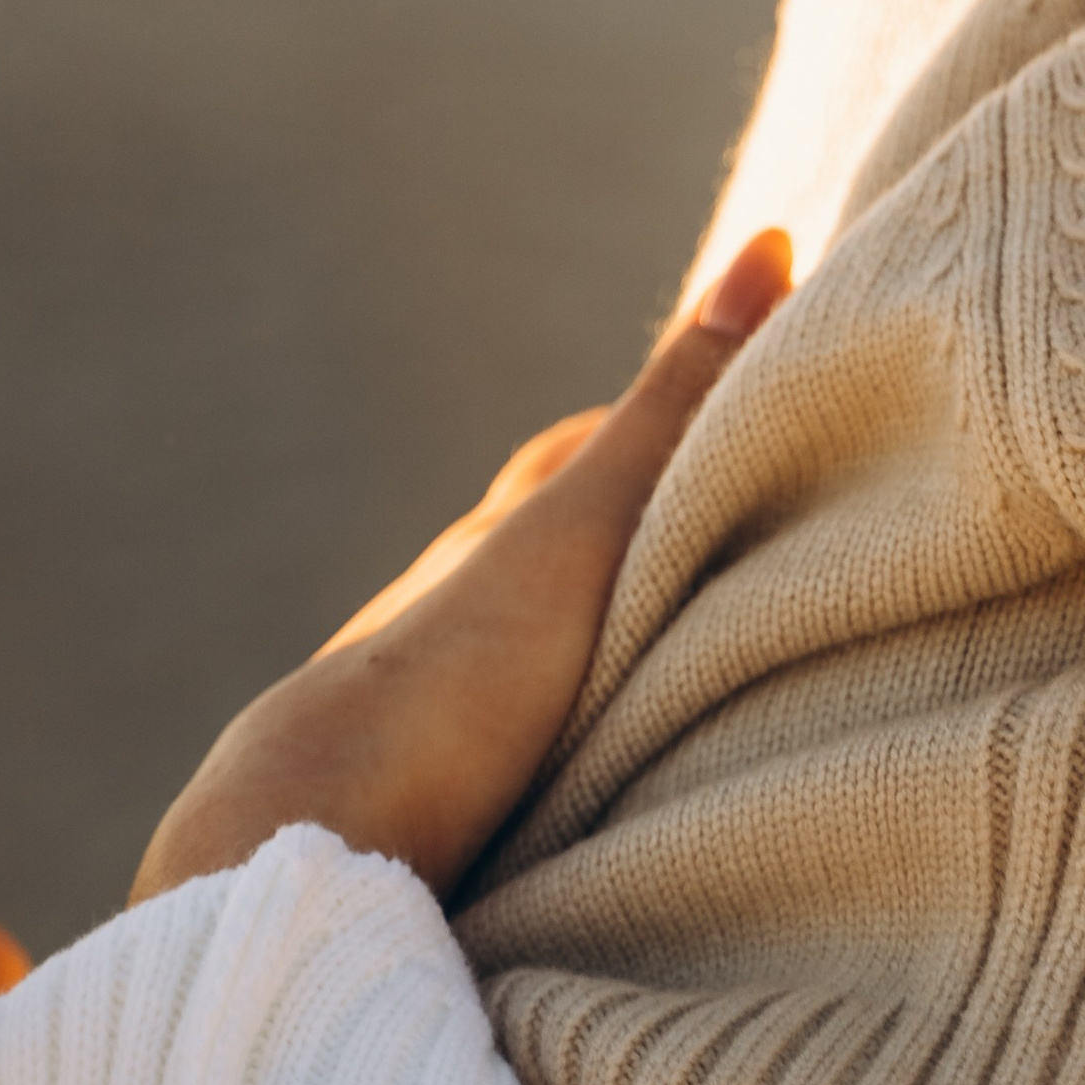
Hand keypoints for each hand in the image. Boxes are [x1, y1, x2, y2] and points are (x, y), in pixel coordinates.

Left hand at [132, 230, 791, 911]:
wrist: (313, 839)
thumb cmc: (462, 673)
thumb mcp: (593, 527)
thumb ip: (677, 411)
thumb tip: (771, 245)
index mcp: (496, 533)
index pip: (583, 451)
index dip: (661, 429)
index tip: (740, 421)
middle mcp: (451, 606)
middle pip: (548, 550)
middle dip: (627, 540)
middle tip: (721, 545)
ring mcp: (427, 708)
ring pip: (523, 654)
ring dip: (589, 654)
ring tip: (674, 674)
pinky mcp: (418, 803)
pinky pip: (505, 748)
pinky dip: (557, 740)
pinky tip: (590, 780)